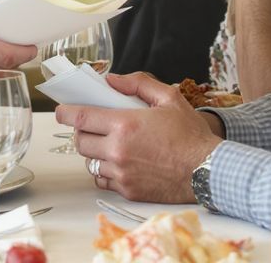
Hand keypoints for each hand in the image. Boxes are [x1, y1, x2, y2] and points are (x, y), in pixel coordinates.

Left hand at [55, 72, 219, 202]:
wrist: (209, 172)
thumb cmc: (191, 135)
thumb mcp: (169, 98)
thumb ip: (138, 83)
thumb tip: (112, 80)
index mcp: (125, 125)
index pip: (81, 118)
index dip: (66, 113)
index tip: (61, 111)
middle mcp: (118, 151)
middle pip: (80, 141)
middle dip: (81, 132)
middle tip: (92, 126)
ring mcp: (122, 173)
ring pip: (90, 162)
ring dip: (93, 151)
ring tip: (107, 143)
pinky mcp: (128, 190)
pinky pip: (102, 180)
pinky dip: (104, 171)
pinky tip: (117, 162)